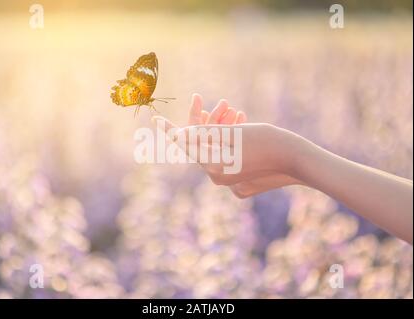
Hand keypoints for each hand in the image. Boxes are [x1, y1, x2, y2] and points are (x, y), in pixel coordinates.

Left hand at [153, 93, 303, 197]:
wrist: (298, 159)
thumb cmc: (267, 141)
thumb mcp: (232, 134)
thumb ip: (203, 135)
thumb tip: (178, 137)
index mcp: (213, 167)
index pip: (186, 145)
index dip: (170, 130)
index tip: (155, 121)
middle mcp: (218, 177)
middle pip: (203, 146)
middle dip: (209, 122)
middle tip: (221, 104)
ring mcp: (230, 182)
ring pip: (217, 150)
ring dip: (222, 130)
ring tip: (236, 111)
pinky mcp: (242, 182)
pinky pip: (228, 159)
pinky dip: (231, 142)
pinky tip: (242, 127)